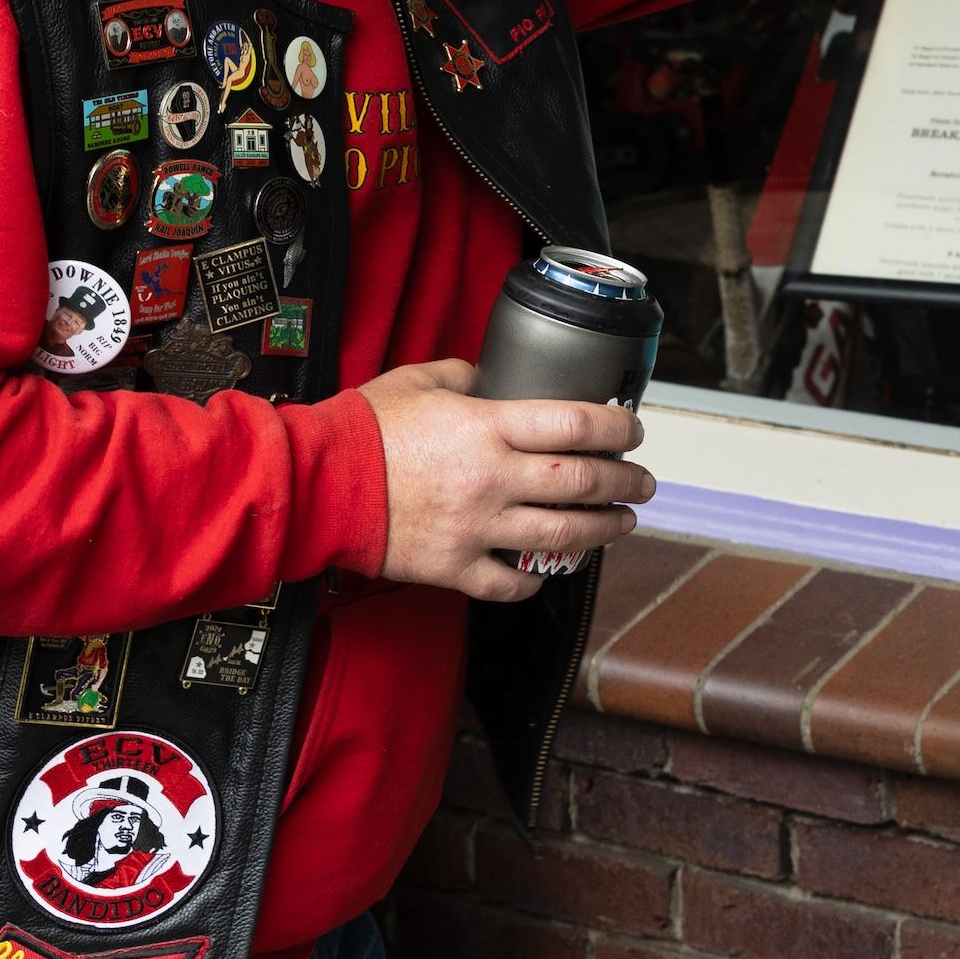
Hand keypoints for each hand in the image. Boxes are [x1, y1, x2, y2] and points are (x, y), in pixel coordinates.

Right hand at [360, 359, 654, 600]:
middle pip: (582, 482)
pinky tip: (547, 570)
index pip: (577, 425)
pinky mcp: (454, 567)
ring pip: (561, 536)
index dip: (618, 428)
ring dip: (602, 531)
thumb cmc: (362, 430)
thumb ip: (465, 375)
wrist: (317, 484)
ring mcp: (476, 528)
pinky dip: (535, 579)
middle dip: (625, 482)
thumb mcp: (417, 380)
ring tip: (621, 523)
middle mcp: (492, 479)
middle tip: (642, 482)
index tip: (632, 431)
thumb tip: (492, 377)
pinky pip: (510, 583)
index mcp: (486, 427)